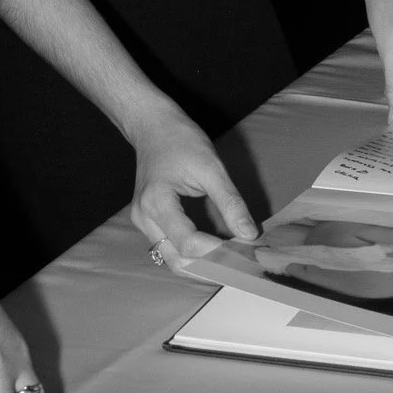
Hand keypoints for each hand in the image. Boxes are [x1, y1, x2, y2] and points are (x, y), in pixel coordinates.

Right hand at [130, 114, 257, 258]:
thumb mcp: (212, 168)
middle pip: (176, 259)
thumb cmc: (180, 140)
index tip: (244, 250)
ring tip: (230, 261)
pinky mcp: (149, 222)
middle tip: (239, 265)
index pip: (188, 242)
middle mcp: (144, 217)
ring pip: (171, 258)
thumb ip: (230, 203)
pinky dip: (192, 254)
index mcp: (157, 202)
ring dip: (201, 264)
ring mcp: (143, 222)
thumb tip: (249, 234)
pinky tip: (215, 251)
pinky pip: (170, 247)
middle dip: (209, 267)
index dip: (217, 251)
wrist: (152, 126)